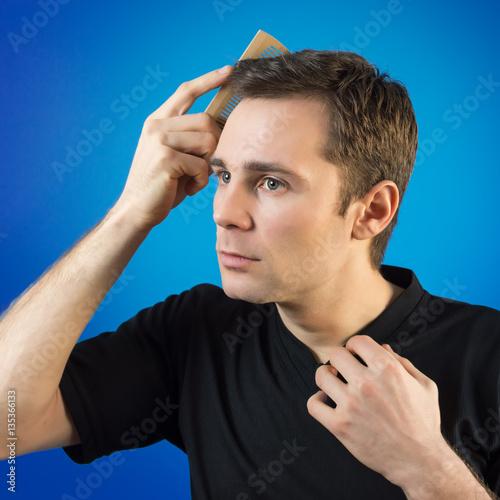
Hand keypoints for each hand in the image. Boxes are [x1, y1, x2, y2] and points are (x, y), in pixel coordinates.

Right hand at [113, 65, 232, 231]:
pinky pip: (202, 165)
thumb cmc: (163, 185)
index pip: (186, 92)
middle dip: (216, 145)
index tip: (228, 72)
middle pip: (207, 120)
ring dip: (208, 165)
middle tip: (207, 165)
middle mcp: (157, 125)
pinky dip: (201, 181)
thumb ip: (191, 139)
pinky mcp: (166, 158)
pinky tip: (187, 188)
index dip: (209, 80)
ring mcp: (160, 140)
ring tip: (193, 179)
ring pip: (207, 141)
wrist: (138, 210)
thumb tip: (221, 130)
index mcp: (158, 121)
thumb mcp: (175, 155)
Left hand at [307, 335, 444, 487]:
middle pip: (335, 354)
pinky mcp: (340, 425)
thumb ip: (402, 363)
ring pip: (321, 376)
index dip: (355, 346)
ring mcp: (350, 404)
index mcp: (387, 368)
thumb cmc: (423, 422)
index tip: (355, 355)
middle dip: (339, 359)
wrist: (420, 461)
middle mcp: (366, 383)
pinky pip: (314, 404)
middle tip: (344, 369)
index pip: (357, 341)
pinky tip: (326, 401)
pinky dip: (316, 400)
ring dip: (326, 377)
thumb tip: (383, 347)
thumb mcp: (424, 385)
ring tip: (334, 383)